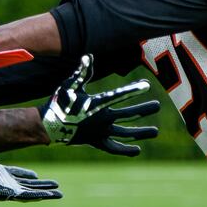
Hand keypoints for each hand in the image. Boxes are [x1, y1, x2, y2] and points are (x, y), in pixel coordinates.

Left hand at [0, 157, 61, 201]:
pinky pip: (25, 196)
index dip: (27, 175)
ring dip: (44, 193)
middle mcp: (4, 183)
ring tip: (58, 194)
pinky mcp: (8, 194)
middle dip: (42, 186)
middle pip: (27, 185)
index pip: (17, 176)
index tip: (37, 175)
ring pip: (30, 193)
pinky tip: (47, 195)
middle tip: (56, 186)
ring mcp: (7, 190)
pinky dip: (37, 196)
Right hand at [40, 54, 159, 156]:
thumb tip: (88, 56)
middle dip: (144, 110)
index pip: (118, 95)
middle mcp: (101, 119)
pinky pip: (114, 147)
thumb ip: (82, 73)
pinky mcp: (97, 142)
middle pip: (127, 114)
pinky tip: (137, 150)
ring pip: (125, 133)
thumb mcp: (70, 85)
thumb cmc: (60, 102)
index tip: (147, 85)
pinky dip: (125, 150)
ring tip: (155, 132)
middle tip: (157, 106)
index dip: (133, 90)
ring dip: (141, 132)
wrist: (49, 126)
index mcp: (96, 104)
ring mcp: (100, 132)